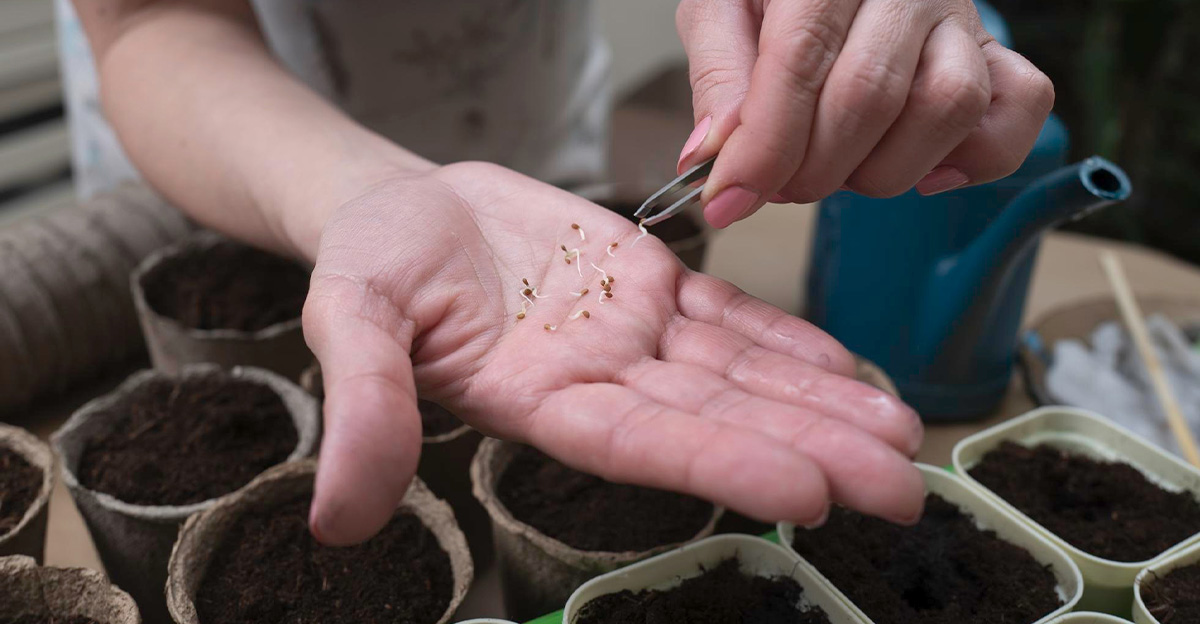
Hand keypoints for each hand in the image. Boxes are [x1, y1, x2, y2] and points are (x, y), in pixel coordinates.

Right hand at [302, 162, 923, 544]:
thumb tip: (338, 517)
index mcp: (538, 401)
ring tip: (901, 430)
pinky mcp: (648, 286)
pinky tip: (846, 365)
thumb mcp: (350, 321)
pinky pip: (729, 317)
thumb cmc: (371, 264)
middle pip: (718, 420)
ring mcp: (631, 335)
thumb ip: (364, 408)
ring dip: (821, 401)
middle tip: (902, 484)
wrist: (405, 209)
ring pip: (740, 373)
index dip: (724, 464)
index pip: (644, 444)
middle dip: (811, 450)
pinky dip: (788, 340)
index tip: (808, 492)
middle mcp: (600, 380)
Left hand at [676, 0, 1054, 227]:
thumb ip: (717, 75)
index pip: (801, 59)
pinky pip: (1019, 108)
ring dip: (884, 169)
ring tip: (841, 169)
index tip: (729, 199)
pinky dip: (974, 158)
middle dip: (812, 169)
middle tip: (780, 185)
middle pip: (870, 95)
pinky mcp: (997, 54)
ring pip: (948, 105)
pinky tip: (921, 168)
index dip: (765, 144)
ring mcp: (961, 18)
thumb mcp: (724, 10)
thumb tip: (712, 156)